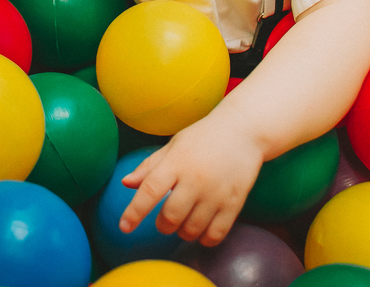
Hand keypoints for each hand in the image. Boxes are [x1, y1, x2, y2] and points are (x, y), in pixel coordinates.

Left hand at [118, 111, 264, 245]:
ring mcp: (216, 192)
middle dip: (163, 225)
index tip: (124, 227)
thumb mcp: (174, 145)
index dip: (134, 212)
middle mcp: (196, 178)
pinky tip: (202, 229)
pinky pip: (215, 234)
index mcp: (177, 162)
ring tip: (185, 221)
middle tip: (165, 219)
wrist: (244, 130)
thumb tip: (125, 183)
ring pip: (192, 229)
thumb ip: (150, 166)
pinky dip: (204, 239)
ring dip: (183, 232)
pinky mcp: (234, 203)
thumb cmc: (203, 137)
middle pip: (171, 217)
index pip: (150, 190)